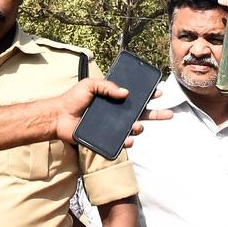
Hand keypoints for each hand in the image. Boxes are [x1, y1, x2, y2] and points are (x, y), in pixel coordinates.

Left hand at [54, 78, 171, 145]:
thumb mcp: (90, 85)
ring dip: (139, 127)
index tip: (158, 93)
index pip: (136, 97)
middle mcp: (117, 113)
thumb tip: (126, 92)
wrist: (59, 117)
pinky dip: (128, 141)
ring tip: (137, 126)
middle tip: (168, 114)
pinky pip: (121, 141)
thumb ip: (107, 85)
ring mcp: (113, 126)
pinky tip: (129, 139)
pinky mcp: (106, 138)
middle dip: (157, 114)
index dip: (148, 95)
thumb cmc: (73, 99)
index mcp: (114, 98)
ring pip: (134, 128)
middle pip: (141, 114)